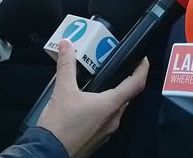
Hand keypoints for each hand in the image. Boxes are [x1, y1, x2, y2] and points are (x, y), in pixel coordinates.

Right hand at [38, 40, 148, 157]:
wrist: (49, 153)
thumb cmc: (59, 126)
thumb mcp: (63, 90)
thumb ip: (66, 65)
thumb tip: (67, 45)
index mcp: (110, 105)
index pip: (136, 84)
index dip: (143, 70)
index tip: (143, 60)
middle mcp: (113, 119)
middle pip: (126, 96)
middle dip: (124, 82)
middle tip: (117, 69)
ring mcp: (107, 131)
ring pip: (116, 109)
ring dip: (112, 97)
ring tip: (100, 85)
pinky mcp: (98, 139)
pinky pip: (106, 121)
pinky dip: (102, 110)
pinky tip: (88, 106)